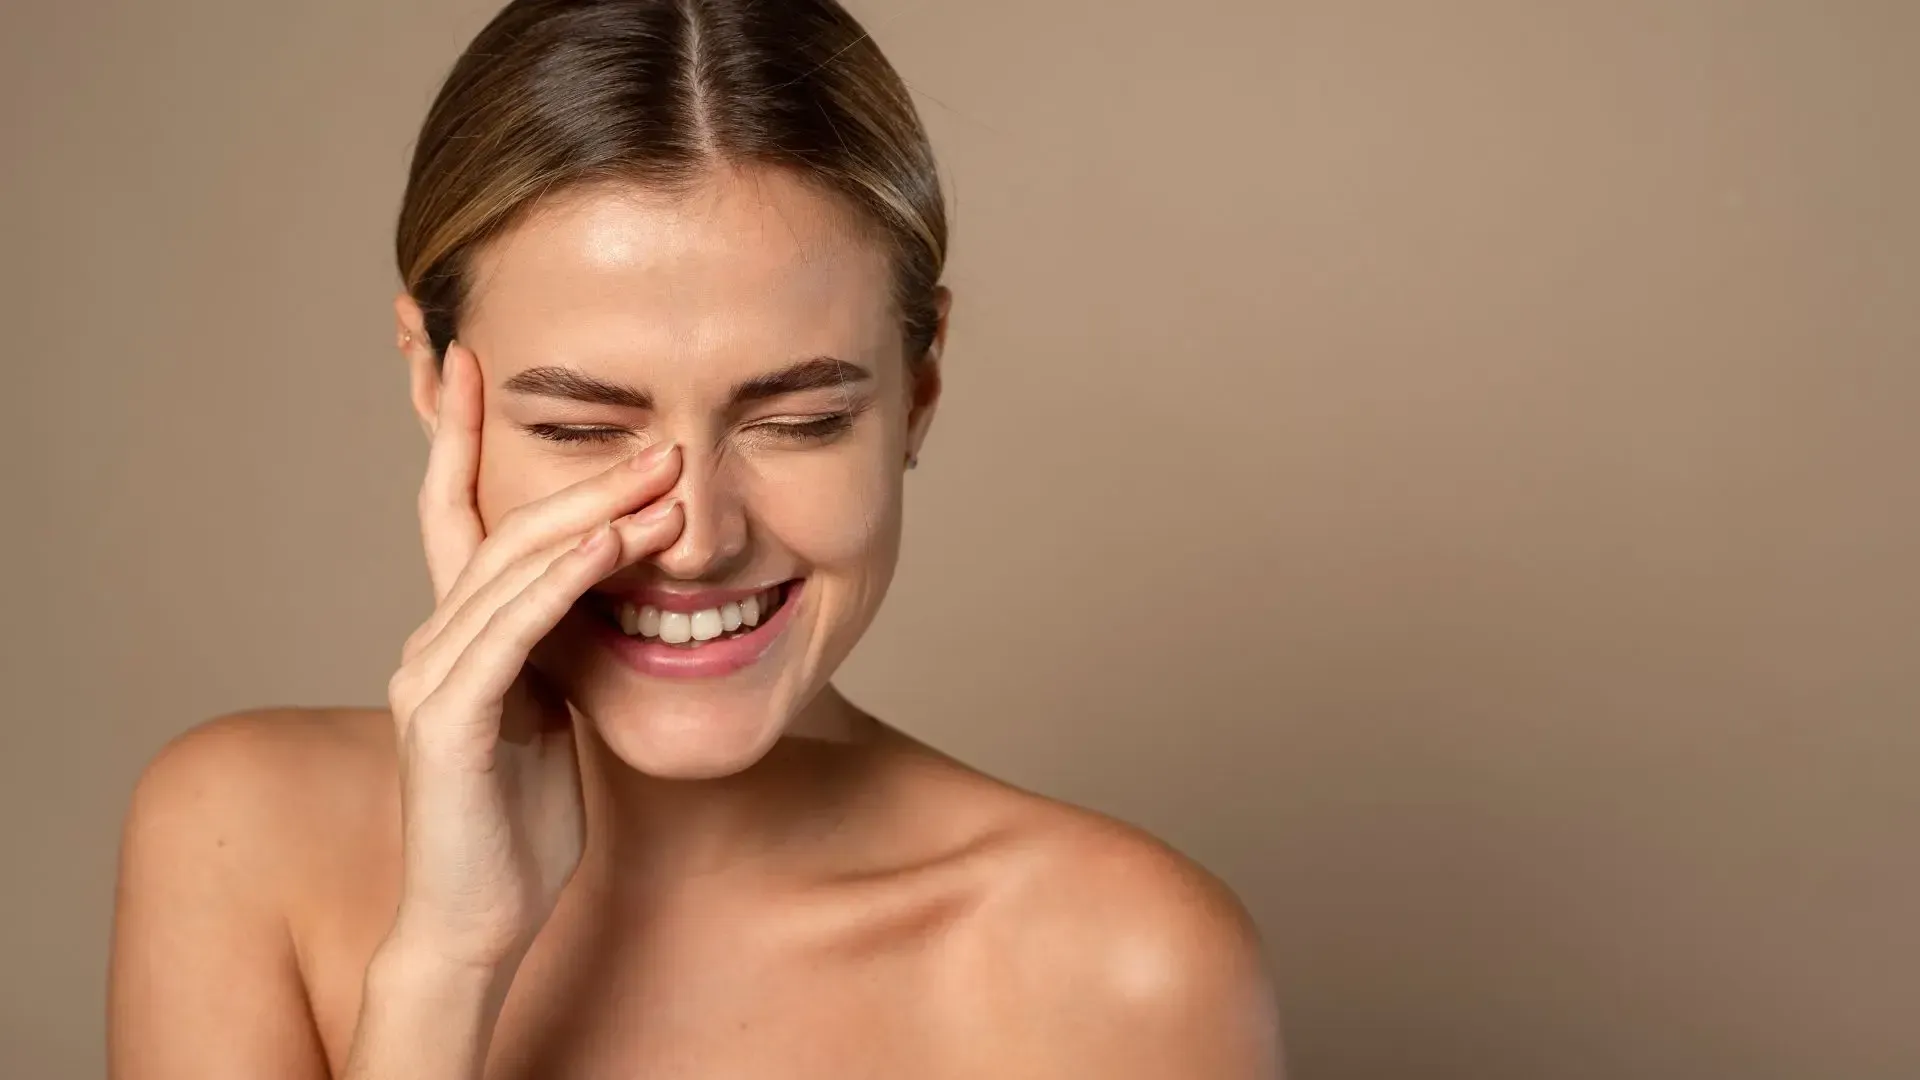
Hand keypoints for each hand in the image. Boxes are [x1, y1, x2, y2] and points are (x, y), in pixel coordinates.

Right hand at [382, 342, 683, 970]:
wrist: (476, 920)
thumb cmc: (517, 823)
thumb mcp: (550, 713)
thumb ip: (558, 648)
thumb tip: (602, 592)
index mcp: (458, 637)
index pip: (454, 514)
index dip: (458, 435)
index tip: (472, 359)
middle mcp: (433, 642)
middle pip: (501, 528)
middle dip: (581, 476)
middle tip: (659, 438)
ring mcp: (433, 677)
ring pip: (509, 568)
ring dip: (590, 518)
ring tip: (662, 481)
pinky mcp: (450, 720)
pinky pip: (511, 632)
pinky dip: (562, 583)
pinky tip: (610, 548)